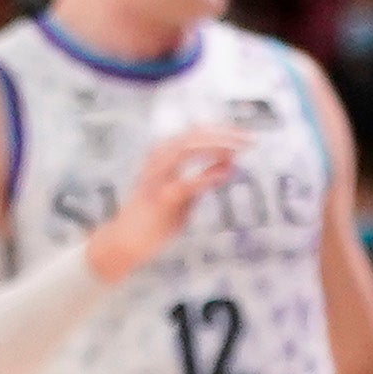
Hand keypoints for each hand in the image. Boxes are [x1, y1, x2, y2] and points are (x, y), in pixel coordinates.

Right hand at [84, 129, 243, 283]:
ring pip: (186, 149)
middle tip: (248, 138)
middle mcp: (157, 161)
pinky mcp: (158, 199)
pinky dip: (206, 176)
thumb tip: (229, 164)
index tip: (244, 134)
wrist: (124, 242)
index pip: (195, 134)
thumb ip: (203, 179)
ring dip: (215, 146)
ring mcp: (156, 178)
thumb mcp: (184, 196)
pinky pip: (185, 183)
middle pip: (193, 135)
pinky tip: (225, 172)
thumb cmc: (153, 219)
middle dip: (223, 134)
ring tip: (238, 148)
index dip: (221, 131)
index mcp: (163, 156)